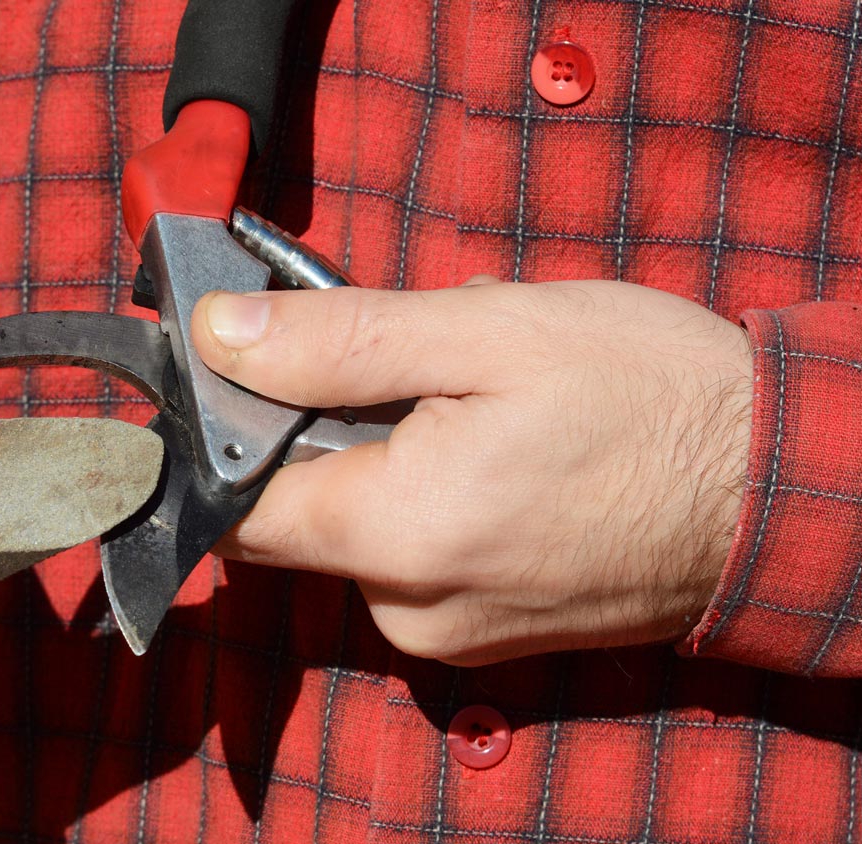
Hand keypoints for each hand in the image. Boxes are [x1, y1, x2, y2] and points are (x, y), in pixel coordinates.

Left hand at [192, 276, 752, 665]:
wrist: (784, 489)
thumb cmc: (653, 398)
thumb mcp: (489, 333)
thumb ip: (337, 340)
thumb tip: (220, 335)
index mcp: (399, 534)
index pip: (234, 506)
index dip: (223, 434)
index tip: (252, 373)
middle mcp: (410, 608)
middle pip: (298, 515)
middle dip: (332, 430)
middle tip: (419, 368)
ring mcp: (449, 635)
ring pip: (360, 530)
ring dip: (391, 457)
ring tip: (483, 407)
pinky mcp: (484, 638)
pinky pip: (413, 559)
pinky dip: (431, 499)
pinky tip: (502, 453)